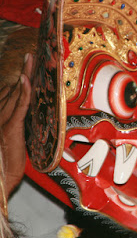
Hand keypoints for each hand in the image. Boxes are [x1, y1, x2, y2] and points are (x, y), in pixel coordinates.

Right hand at [0, 53, 32, 195]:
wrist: (0, 180)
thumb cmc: (6, 163)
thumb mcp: (12, 140)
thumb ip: (15, 124)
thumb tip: (24, 111)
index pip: (7, 94)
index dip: (19, 81)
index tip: (27, 66)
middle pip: (11, 90)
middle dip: (23, 73)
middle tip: (32, 57)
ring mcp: (0, 122)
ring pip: (14, 95)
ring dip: (25, 77)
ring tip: (32, 60)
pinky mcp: (9, 128)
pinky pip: (18, 107)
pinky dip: (23, 93)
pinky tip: (26, 80)